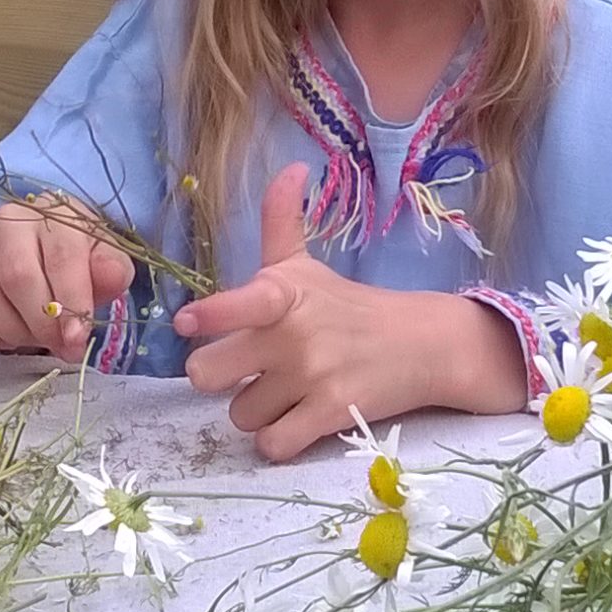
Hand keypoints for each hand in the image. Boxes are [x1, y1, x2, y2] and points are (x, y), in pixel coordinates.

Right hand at [0, 193, 135, 354]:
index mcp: (52, 214)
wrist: (41, 247)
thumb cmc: (77, 258)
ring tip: (33, 338)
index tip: (76, 339)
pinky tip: (3, 339)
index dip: (70, 303)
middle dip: (41, 325)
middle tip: (59, 346)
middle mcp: (6, 220)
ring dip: (11, 332)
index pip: (60, 257)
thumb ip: (111, 270)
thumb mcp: (105, 260)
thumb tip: (110, 278)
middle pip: (16, 279)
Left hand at [175, 163, 528, 459]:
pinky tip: (294, 424)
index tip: (188, 322)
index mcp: (284, 295)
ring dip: (256, 411)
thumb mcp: (309, 267)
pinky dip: (277, 442)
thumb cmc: (351, 307)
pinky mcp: (331, 415)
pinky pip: (273, 445)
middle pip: (209, 373)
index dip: (213, 314)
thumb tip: (289, 167)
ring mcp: (313, 378)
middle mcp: (295, 336)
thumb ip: (282, 221)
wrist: (423, 344)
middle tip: (246, 370)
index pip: (244, 302)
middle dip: (219, 377)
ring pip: (240, 414)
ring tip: (285, 393)